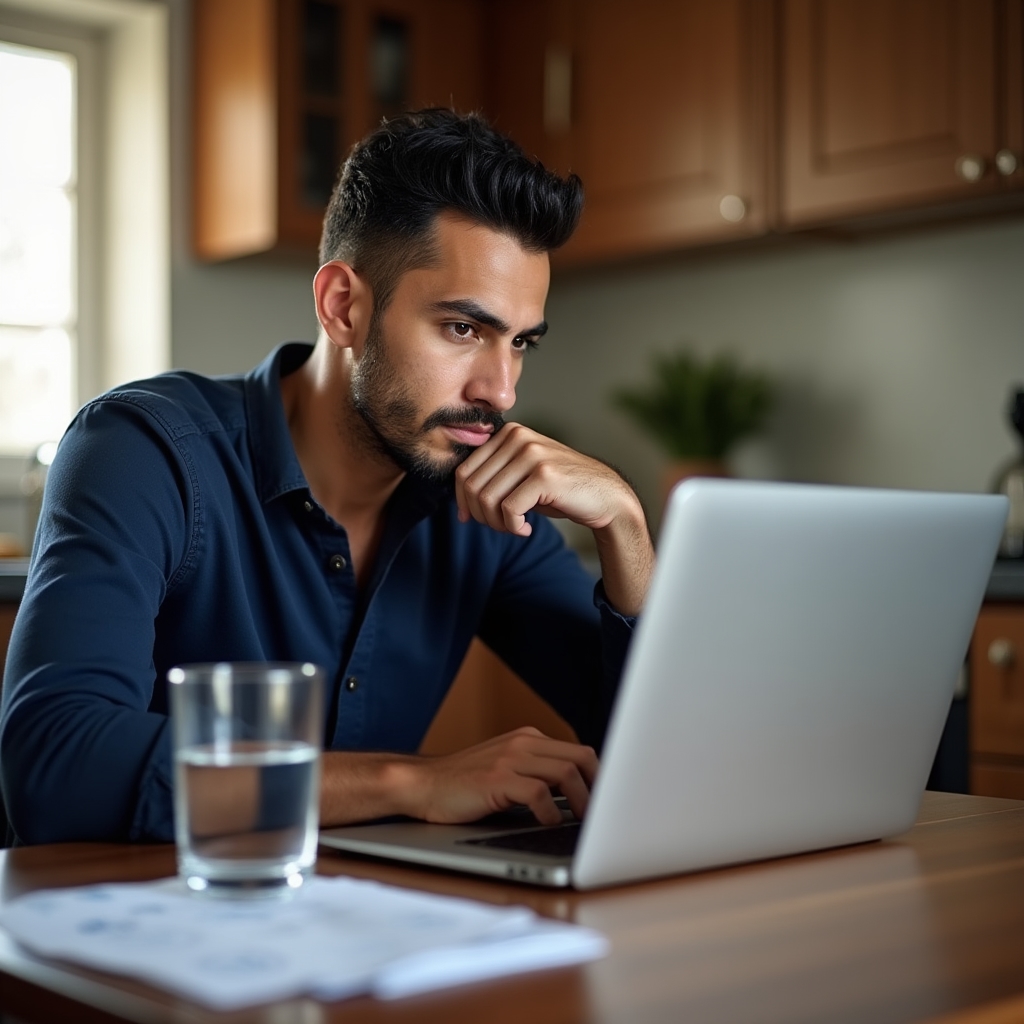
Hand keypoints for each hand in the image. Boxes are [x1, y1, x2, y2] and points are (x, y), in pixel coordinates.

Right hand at [406, 727, 598, 825]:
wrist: (423, 785)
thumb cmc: (466, 786)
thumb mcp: (507, 770)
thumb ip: (537, 773)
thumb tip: (580, 798)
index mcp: (529, 739)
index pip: (580, 752)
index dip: (600, 779)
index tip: (609, 803)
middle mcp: (523, 742)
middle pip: (581, 758)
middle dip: (597, 788)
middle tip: (599, 816)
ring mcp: (509, 758)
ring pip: (565, 773)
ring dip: (579, 802)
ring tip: (579, 822)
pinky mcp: (496, 778)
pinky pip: (538, 792)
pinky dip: (550, 811)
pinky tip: (547, 822)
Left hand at [454, 422, 635, 536]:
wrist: (606, 496)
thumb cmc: (561, 491)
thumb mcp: (523, 477)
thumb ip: (495, 479)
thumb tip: (460, 504)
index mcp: (509, 433)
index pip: (464, 470)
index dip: (462, 501)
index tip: (472, 519)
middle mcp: (518, 437)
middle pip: (471, 485)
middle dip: (480, 515)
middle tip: (501, 527)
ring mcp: (532, 454)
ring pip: (487, 498)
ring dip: (497, 523)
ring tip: (514, 528)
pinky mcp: (544, 475)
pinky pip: (509, 509)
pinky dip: (513, 527)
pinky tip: (526, 529)